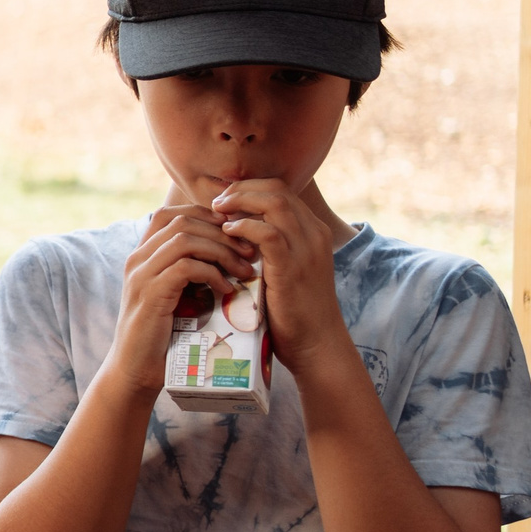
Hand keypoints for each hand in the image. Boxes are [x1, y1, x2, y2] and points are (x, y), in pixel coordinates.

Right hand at [97, 202, 256, 402]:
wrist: (136, 368)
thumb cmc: (162, 333)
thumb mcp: (175, 294)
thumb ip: (190, 271)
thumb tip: (230, 252)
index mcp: (142, 255)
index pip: (172, 213)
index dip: (206, 216)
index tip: (236, 234)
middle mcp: (137, 259)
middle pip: (182, 221)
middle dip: (222, 233)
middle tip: (249, 252)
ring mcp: (141, 275)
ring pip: (185, 240)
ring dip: (222, 252)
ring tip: (244, 270)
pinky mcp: (150, 294)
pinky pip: (186, 268)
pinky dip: (212, 274)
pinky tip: (226, 289)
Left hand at [210, 179, 351, 372]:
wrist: (315, 342)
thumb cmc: (291, 309)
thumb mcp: (282, 269)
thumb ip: (267, 248)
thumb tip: (235, 234)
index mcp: (311, 231)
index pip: (280, 190)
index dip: (248, 189)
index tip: (222, 200)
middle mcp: (312, 233)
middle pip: (276, 189)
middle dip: (240, 189)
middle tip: (215, 203)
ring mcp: (306, 249)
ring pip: (274, 203)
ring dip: (240, 202)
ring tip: (216, 212)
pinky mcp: (292, 267)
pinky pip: (269, 233)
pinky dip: (244, 227)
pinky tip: (226, 233)